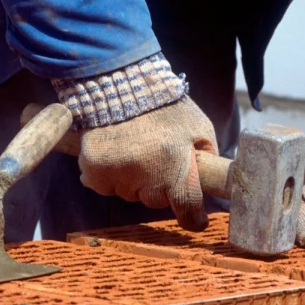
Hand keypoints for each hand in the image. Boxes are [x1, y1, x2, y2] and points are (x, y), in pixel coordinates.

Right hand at [78, 97, 216, 230]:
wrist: (120, 84)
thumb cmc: (165, 106)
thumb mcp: (200, 127)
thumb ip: (208, 157)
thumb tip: (211, 182)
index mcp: (176, 170)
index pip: (187, 211)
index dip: (194, 219)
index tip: (197, 220)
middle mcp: (146, 178)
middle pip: (156, 201)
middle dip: (160, 186)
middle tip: (158, 157)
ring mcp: (118, 177)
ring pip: (130, 194)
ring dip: (134, 179)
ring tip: (135, 148)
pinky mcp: (94, 171)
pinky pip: (105, 185)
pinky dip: (110, 174)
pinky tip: (116, 151)